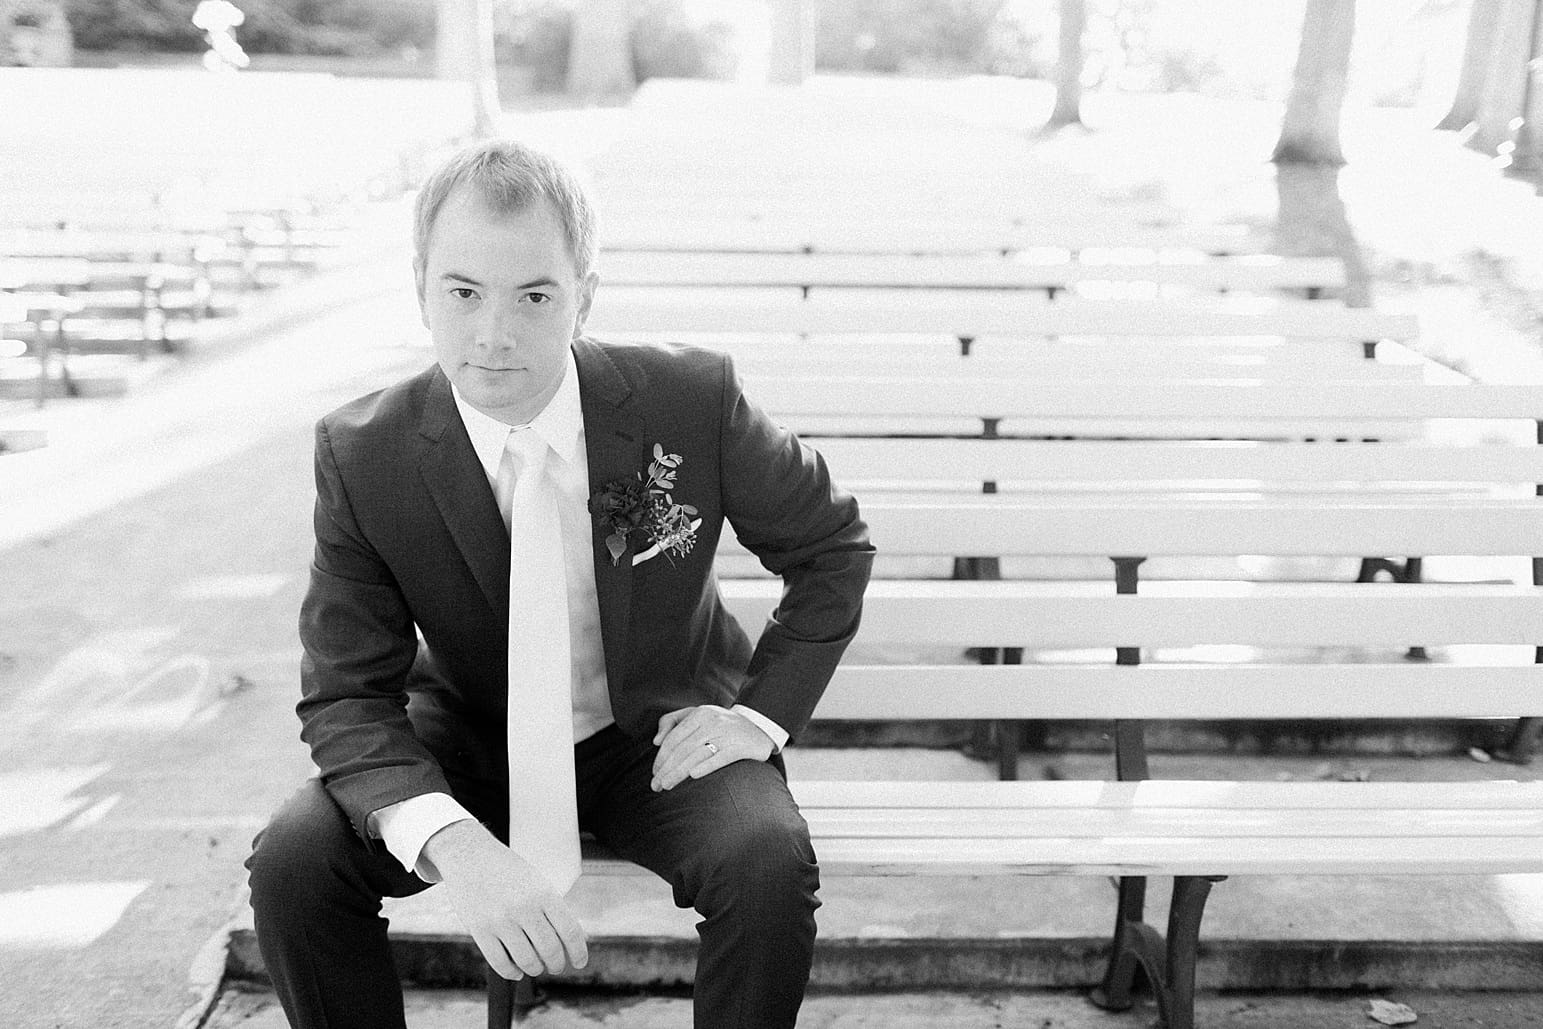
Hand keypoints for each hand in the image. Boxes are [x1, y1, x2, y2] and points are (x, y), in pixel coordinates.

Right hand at [422, 820, 587, 979]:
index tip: (579, 963)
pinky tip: (517, 970)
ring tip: (537, 967)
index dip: (578, 952)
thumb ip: (554, 909)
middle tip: (556, 966)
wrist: (469, 855)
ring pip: (527, 960)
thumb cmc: (508, 870)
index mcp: (543, 893)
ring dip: (536, 969)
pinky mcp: (479, 930)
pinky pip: (500, 963)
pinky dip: (512, 972)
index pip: (569, 931)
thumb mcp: (537, 882)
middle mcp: (524, 907)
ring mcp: (500, 920)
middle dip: (557, 964)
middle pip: (550, 950)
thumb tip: (577, 940)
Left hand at [651, 704, 772, 791]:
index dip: (661, 757)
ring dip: (679, 772)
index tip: (654, 772)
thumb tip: (655, 741)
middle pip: (682, 749)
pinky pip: (720, 758)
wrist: (759, 725)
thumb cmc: (721, 724)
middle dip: (666, 769)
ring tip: (667, 785)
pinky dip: (706, 766)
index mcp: (699, 714)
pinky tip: (693, 776)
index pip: (674, 738)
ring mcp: (727, 734)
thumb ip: (672, 721)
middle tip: (656, 785)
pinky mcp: (740, 747)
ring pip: (697, 755)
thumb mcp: (697, 715)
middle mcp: (712, 722)